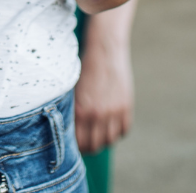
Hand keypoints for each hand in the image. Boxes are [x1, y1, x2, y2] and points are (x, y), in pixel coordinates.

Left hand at [74, 10, 135, 152]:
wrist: (104, 49)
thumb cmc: (84, 67)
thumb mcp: (73, 89)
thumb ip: (72, 110)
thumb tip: (69, 129)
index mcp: (81, 110)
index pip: (79, 142)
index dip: (77, 146)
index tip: (76, 143)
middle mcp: (98, 114)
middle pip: (95, 145)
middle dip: (90, 146)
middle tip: (87, 141)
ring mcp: (114, 111)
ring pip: (110, 140)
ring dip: (104, 139)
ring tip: (99, 132)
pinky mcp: (126, 106)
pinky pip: (123, 130)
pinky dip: (118, 131)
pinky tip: (111, 123)